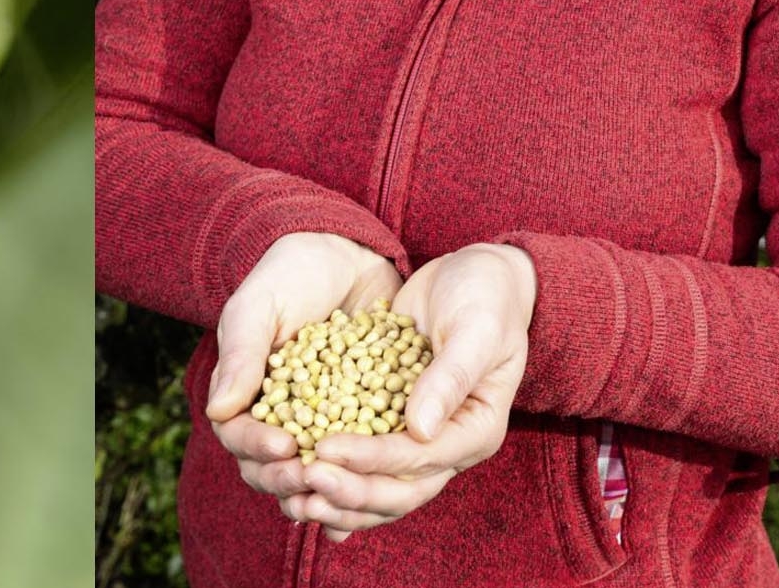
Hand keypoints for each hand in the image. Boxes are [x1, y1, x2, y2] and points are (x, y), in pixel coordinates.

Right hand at [204, 232, 402, 522]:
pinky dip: (365, 475)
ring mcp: (322, 419)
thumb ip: (241, 355)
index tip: (285, 445)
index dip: (257, 447)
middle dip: (288, 478)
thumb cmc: (291, 272)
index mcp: (244, 391)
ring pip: (314, 470)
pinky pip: (359, 455)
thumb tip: (220, 411)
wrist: (345, 252)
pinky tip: (383, 484)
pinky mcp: (362, 416)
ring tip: (346, 490)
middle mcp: (279, 413)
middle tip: (312, 475)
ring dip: (325, 487)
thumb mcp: (260, 306)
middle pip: (271, 466)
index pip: (237, 434)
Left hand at [286, 242, 537, 541]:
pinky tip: (296, 489)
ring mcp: (421, 440)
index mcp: (476, 428)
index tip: (324, 451)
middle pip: (400, 490)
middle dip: (351, 491)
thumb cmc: (484, 296)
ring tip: (293, 499)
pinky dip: (336, 477)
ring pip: (380, 488)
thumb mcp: (476, 328)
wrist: (476, 279)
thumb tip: (420, 429)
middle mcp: (449, 444)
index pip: (421, 458)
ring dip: (339, 499)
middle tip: (302, 479)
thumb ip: (451, 376)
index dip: (372, 459)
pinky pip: (364, 463)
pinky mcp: (393, 424)